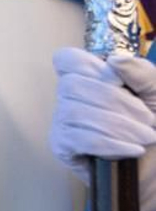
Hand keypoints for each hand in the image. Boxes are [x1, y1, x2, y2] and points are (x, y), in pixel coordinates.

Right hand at [50, 47, 155, 210]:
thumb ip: (143, 73)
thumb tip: (115, 59)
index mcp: (90, 80)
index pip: (67, 60)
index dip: (90, 67)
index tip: (118, 81)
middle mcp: (70, 98)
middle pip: (72, 85)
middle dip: (115, 102)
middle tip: (148, 119)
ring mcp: (63, 122)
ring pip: (75, 111)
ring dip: (118, 125)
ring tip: (145, 138)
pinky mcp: (62, 147)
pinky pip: (79, 138)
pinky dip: (110, 143)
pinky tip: (132, 150)